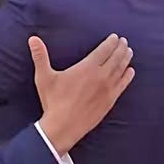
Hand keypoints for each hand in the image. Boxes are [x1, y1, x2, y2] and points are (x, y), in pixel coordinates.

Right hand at [31, 34, 134, 155]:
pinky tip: (131, 71)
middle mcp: (100, 76)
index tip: (115, 37)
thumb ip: (40, 56)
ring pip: (121, 70)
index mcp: (86, 68)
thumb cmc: (53, 101)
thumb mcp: (44, 77)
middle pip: (115, 58)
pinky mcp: (110, 101)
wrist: (64, 126)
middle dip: (120, 48)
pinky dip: (128, 76)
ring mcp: (107, 89)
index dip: (110, 42)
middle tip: (124, 41)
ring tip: (129, 51)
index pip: (103, 51)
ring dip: (126, 59)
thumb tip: (32, 39)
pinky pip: (123, 85)